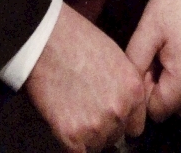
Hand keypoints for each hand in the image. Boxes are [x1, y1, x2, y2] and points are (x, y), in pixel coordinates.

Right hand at [25, 2, 145, 151]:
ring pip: (96, 145)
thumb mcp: (114, 57)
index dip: (120, 121)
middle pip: (115, 136)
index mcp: (133, 89)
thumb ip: (122, 86)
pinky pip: (77, 152)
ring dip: (86, 135)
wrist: (46, 39)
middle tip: (84, 107)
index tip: (107, 115)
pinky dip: (70, 142)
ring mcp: (97, 125)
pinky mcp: (72, 135)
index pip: (135, 126)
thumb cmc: (77, 40)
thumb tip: (121, 106)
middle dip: (102, 125)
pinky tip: (63, 122)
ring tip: (72, 110)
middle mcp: (120, 110)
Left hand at [126, 0, 180, 120]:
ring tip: (170, 52)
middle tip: (156, 55)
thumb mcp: (148, 29)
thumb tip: (131, 89)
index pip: (156, 112)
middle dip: (160, 90)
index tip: (145, 64)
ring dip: (176, 87)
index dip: (144, 91)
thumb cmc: (178, 1)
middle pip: (173, 109)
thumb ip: (135, 64)